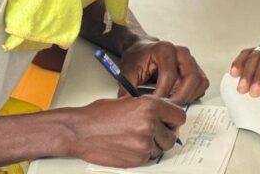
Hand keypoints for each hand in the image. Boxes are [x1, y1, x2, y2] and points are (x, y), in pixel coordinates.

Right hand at [66, 96, 186, 165]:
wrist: (80, 131)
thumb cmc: (99, 115)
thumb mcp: (130, 101)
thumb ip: (150, 107)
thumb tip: (164, 114)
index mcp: (151, 105)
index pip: (179, 116)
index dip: (174, 120)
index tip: (170, 122)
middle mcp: (150, 123)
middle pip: (173, 135)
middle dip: (165, 134)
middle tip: (154, 132)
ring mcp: (144, 143)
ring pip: (162, 148)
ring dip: (155, 145)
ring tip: (138, 138)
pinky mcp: (137, 158)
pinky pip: (150, 158)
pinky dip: (143, 154)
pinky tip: (131, 146)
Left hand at [119, 40, 208, 104]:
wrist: (143, 50)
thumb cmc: (138, 58)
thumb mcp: (127, 72)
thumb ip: (127, 90)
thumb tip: (128, 108)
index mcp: (165, 49)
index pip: (170, 75)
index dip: (163, 93)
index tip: (154, 106)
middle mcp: (181, 53)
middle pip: (191, 77)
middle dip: (180, 97)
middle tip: (168, 110)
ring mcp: (190, 60)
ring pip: (199, 81)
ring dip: (188, 97)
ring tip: (173, 106)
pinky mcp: (196, 68)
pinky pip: (202, 84)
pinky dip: (193, 95)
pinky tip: (180, 99)